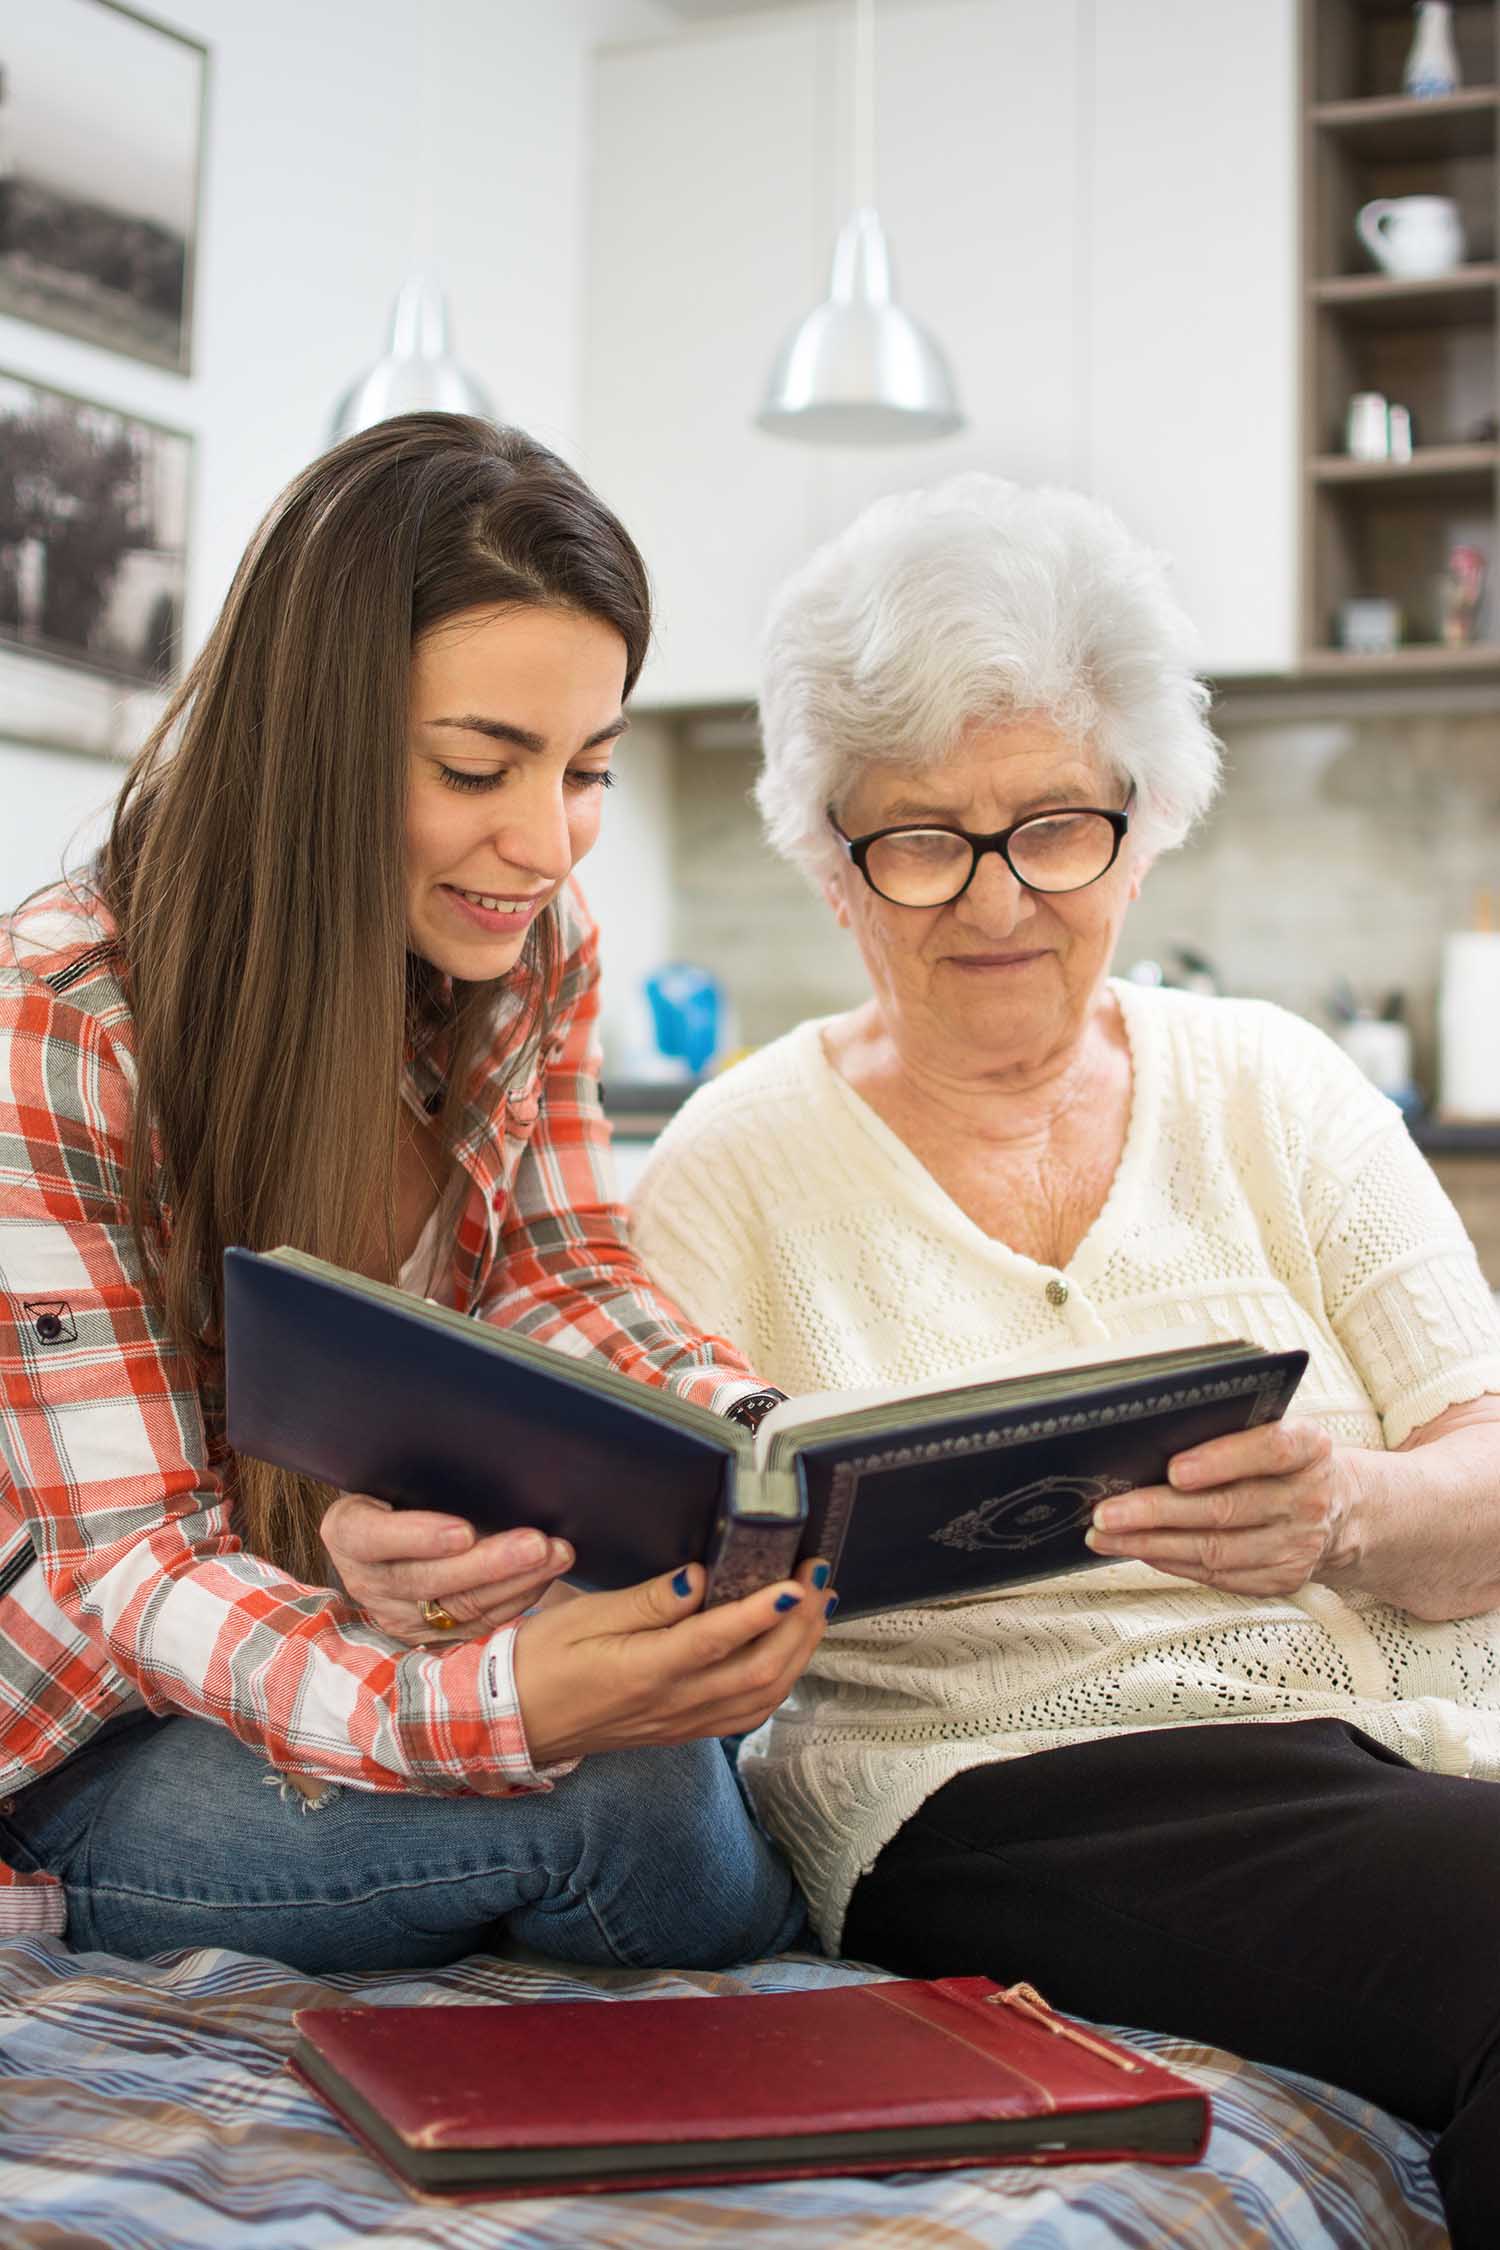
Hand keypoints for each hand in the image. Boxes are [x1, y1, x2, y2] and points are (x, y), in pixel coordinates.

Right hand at [320, 1492, 573, 1642]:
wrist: (389, 1531)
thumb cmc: (401, 1486)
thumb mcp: (398, 1474)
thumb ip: (427, 1475)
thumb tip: (491, 1462)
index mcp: (348, 1531)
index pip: (374, 1537)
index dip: (419, 1537)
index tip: (464, 1531)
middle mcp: (366, 1580)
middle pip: (426, 1579)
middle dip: (489, 1563)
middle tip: (536, 1544)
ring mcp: (397, 1614)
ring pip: (459, 1606)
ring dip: (516, 1580)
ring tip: (556, 1554)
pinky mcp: (430, 1637)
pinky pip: (478, 1622)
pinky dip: (517, 1598)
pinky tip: (546, 1575)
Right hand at [513, 1558, 833, 1766]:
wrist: (512, 1722)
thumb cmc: (540, 1661)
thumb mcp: (584, 1616)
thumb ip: (648, 1600)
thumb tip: (700, 1576)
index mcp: (645, 1672)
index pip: (719, 1640)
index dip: (765, 1610)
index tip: (798, 1580)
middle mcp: (672, 1704)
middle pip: (758, 1672)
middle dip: (800, 1624)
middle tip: (818, 1578)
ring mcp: (681, 1724)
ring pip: (761, 1697)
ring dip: (798, 1653)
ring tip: (817, 1610)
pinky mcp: (681, 1732)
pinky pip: (744, 1716)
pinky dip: (778, 1684)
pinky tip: (788, 1656)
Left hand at [1083, 1419, 1351, 1597]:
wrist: (1342, 1508)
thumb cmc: (1283, 1460)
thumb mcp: (1272, 1430)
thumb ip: (1227, 1429)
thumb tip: (1146, 1439)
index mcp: (1310, 1448)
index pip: (1270, 1450)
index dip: (1221, 1460)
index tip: (1174, 1470)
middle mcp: (1309, 1499)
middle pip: (1228, 1508)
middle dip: (1158, 1512)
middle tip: (1107, 1512)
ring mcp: (1298, 1545)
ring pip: (1216, 1550)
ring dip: (1153, 1544)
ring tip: (1105, 1536)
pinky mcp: (1283, 1579)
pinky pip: (1219, 1575)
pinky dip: (1173, 1563)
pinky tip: (1140, 1551)